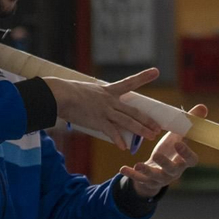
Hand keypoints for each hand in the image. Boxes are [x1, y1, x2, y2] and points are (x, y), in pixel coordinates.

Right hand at [44, 68, 162, 150]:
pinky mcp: (97, 121)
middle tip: (158, 127)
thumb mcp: (85, 91)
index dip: (143, 77)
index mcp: (108, 91)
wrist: (59, 94)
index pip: (130, 83)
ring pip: (128, 122)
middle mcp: (110, 100)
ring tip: (151, 137)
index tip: (156, 71)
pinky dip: (118, 140)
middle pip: (134, 111)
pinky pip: (111, 132)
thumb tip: (92, 104)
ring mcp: (105, 111)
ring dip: (140, 130)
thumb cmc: (67, 93)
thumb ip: (93, 98)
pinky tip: (124, 147)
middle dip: (147, 120)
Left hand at [121, 102, 203, 197]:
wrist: (158, 169)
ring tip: (138, 164)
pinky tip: (122, 168)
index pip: (191, 160)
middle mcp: (174, 172)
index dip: (186, 154)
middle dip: (165, 163)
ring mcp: (160, 178)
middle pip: (172, 169)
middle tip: (157, 154)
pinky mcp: (147, 181)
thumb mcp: (179, 137)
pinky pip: (139, 179)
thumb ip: (189, 124)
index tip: (179, 144)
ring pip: (154, 176)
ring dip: (146, 171)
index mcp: (184, 161)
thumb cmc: (170, 150)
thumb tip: (203, 107)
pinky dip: (131, 174)